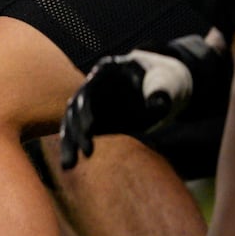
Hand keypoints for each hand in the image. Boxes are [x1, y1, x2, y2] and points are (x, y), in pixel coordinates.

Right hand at [60, 49, 192, 168]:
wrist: (159, 87)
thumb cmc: (163, 81)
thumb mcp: (166, 82)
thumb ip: (160, 91)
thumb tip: (158, 104)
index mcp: (106, 70)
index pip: (89, 89)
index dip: (86, 109)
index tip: (90, 128)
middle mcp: (91, 86)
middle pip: (75, 108)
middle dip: (77, 131)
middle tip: (86, 151)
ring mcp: (89, 103)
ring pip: (71, 123)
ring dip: (69, 144)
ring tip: (68, 165)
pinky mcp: (91, 119)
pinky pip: (77, 134)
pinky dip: (73, 147)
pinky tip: (69, 164)